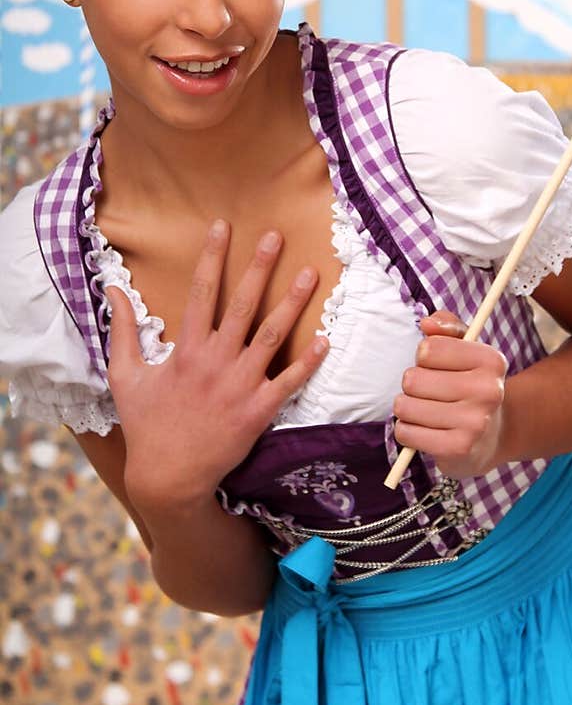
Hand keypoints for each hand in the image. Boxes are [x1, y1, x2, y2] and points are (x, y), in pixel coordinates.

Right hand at [104, 221, 328, 510]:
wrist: (169, 478)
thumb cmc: (146, 425)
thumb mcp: (125, 376)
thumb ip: (123, 330)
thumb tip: (113, 288)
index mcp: (185, 350)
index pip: (201, 292)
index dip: (213, 257)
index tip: (223, 226)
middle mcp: (215, 362)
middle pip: (242, 306)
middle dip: (259, 268)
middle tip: (276, 236)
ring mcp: (240, 386)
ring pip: (272, 336)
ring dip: (292, 304)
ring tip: (310, 274)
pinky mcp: (258, 411)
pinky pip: (289, 382)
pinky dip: (308, 362)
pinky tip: (325, 339)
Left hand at [392, 309, 507, 479]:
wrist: (491, 436)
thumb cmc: (470, 385)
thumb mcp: (465, 349)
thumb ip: (446, 327)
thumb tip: (427, 324)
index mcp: (491, 360)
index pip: (428, 349)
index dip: (423, 357)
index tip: (437, 366)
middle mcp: (489, 390)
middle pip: (412, 379)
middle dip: (413, 385)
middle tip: (431, 393)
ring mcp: (475, 422)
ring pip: (405, 406)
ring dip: (407, 409)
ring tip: (427, 412)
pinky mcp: (458, 447)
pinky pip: (406, 432)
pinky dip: (407, 431)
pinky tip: (425, 431)